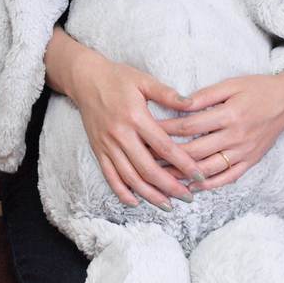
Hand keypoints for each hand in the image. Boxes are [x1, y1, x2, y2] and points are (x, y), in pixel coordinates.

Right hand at [66, 47, 206, 210]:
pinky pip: (110, 176)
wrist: (85, 79)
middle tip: (188, 197)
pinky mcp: (98, 150)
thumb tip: (192, 104)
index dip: (183, 163)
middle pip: (148, 168)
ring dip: (149, 195)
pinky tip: (136, 202)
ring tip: (168, 205)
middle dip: (170, 186)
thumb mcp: (144, 80)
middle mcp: (120, 135)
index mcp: (136, 117)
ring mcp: (107, 145)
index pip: (164, 147)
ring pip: (130, 177)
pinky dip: (122, 192)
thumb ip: (167, 94)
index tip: (198, 175)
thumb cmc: (118, 78)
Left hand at [151, 69, 283, 191]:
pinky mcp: (250, 161)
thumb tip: (178, 103)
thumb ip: (204, 95)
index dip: (165, 130)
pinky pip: (227, 177)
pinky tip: (191, 186)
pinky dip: (209, 184)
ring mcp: (244, 152)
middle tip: (145, 157)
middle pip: (194, 151)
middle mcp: (236, 136)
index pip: (189, 126)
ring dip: (182, 174)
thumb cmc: (257, 88)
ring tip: (160, 175)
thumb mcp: (231, 84)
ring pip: (207, 168)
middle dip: (167, 155)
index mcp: (229, 114)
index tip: (146, 131)